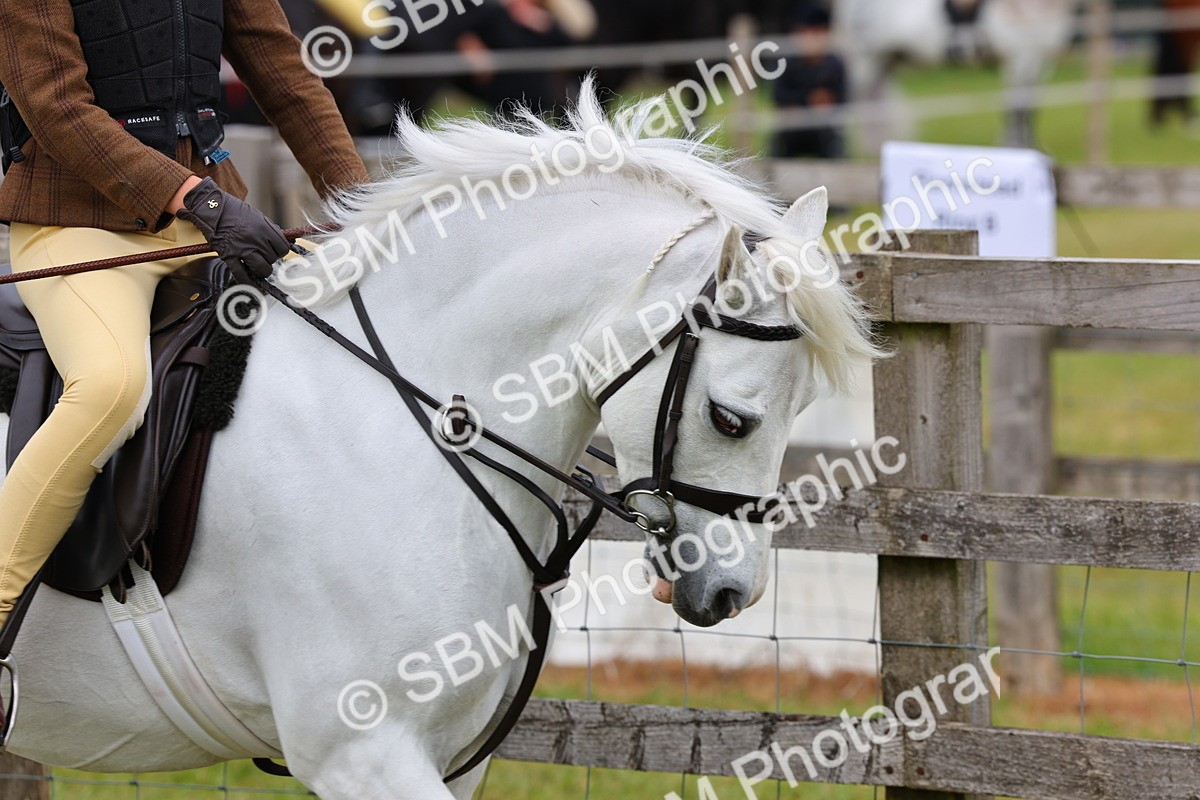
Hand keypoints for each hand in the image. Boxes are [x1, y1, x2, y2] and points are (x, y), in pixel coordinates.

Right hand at [174, 177, 289, 283]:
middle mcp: (256, 239)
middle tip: (263, 256)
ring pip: (262, 269)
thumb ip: (270, 230)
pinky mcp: (229, 256)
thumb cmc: (234, 210)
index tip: (276, 251)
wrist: (211, 208)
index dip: (280, 251)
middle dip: (270, 259)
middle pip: (273, 259)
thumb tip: (285, 241)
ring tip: (258, 268)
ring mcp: (242, 249)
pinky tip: (249, 280)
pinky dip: (247, 280)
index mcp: (264, 228)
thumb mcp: (257, 216)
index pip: (283, 248)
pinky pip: (241, 274)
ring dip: (262, 271)